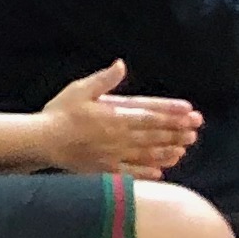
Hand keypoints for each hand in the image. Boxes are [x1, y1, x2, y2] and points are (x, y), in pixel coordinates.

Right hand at [40, 57, 202, 178]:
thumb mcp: (79, 89)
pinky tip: (161, 172)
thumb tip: (121, 65)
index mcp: (114, 114)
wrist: (43, 141)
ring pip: (148, 153)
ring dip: (167, 150)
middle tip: (195, 131)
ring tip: (184, 149)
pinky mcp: (107, 169)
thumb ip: (103, 80)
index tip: (190, 112)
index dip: (171, 112)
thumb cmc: (59, 112)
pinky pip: (133, 172)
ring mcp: (115, 154)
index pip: (150, 112)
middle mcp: (120, 135)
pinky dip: (148, 172)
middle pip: (154, 133)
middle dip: (176, 131)